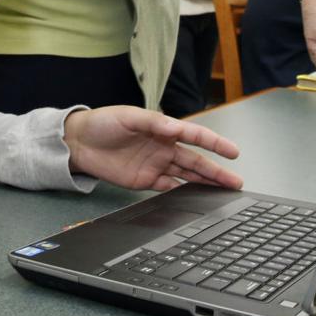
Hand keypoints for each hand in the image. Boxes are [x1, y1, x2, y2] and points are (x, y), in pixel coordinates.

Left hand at [63, 106, 242, 190]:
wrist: (79, 142)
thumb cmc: (103, 122)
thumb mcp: (127, 116)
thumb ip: (152, 122)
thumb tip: (174, 127)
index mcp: (162, 128)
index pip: (194, 135)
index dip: (214, 143)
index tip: (232, 151)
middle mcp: (163, 147)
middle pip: (195, 161)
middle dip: (216, 171)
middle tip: (236, 181)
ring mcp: (156, 165)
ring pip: (187, 176)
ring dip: (205, 183)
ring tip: (225, 191)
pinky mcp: (145, 180)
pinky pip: (169, 188)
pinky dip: (183, 193)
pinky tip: (197, 199)